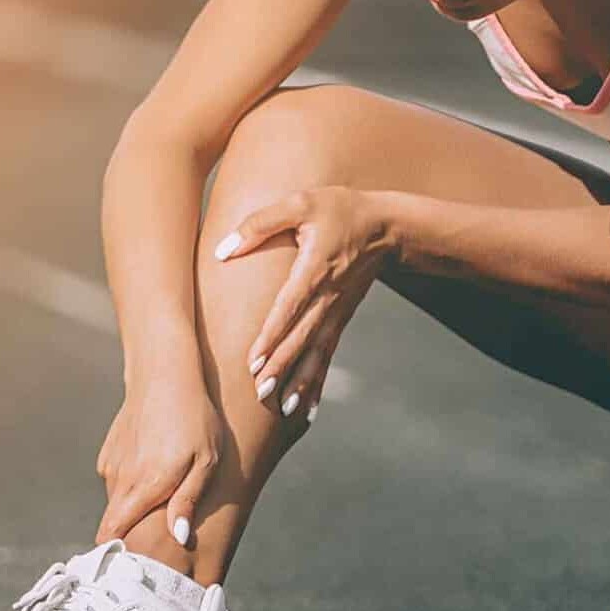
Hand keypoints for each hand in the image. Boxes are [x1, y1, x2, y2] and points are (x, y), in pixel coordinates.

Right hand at [94, 373, 222, 545]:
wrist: (165, 374)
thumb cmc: (195, 419)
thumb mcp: (205, 460)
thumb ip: (188, 500)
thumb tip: (179, 538)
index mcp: (143, 487)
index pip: (112, 537)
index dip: (117, 556)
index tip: (130, 570)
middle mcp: (121, 479)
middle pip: (114, 525)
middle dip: (129, 538)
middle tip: (153, 546)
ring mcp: (112, 465)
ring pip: (119, 501)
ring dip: (135, 507)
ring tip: (163, 500)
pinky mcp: (110, 452)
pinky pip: (119, 480)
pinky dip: (133, 484)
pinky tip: (156, 470)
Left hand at [214, 185, 393, 420]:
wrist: (386, 226)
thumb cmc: (339, 208)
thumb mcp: (301, 203)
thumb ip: (260, 223)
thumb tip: (222, 251)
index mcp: (316, 267)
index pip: (291, 305)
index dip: (273, 333)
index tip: (254, 359)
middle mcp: (328, 296)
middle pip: (303, 337)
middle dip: (282, 366)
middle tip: (260, 393)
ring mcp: (337, 311)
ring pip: (317, 352)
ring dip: (301, 381)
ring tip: (284, 408)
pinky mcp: (341, 318)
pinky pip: (328, 354)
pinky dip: (318, 382)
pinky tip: (308, 407)